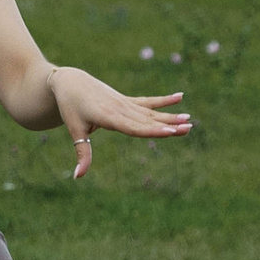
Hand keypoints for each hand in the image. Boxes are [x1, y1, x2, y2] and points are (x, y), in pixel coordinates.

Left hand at [48, 66, 192, 180]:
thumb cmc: (71, 108)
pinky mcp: (126, 99)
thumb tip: (77, 177)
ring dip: (170, 115)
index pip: (134, 127)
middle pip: (148, 120)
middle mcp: (120, 109)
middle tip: (188, 128)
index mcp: (108, 117)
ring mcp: (125, 103)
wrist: (70, 82)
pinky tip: (180, 97)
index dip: (152, 130)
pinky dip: (163, 100)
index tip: (170, 131)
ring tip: (189, 119)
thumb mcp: (75, 131)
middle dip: (168, 124)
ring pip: (151, 112)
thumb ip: (82, 154)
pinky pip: (147, 101)